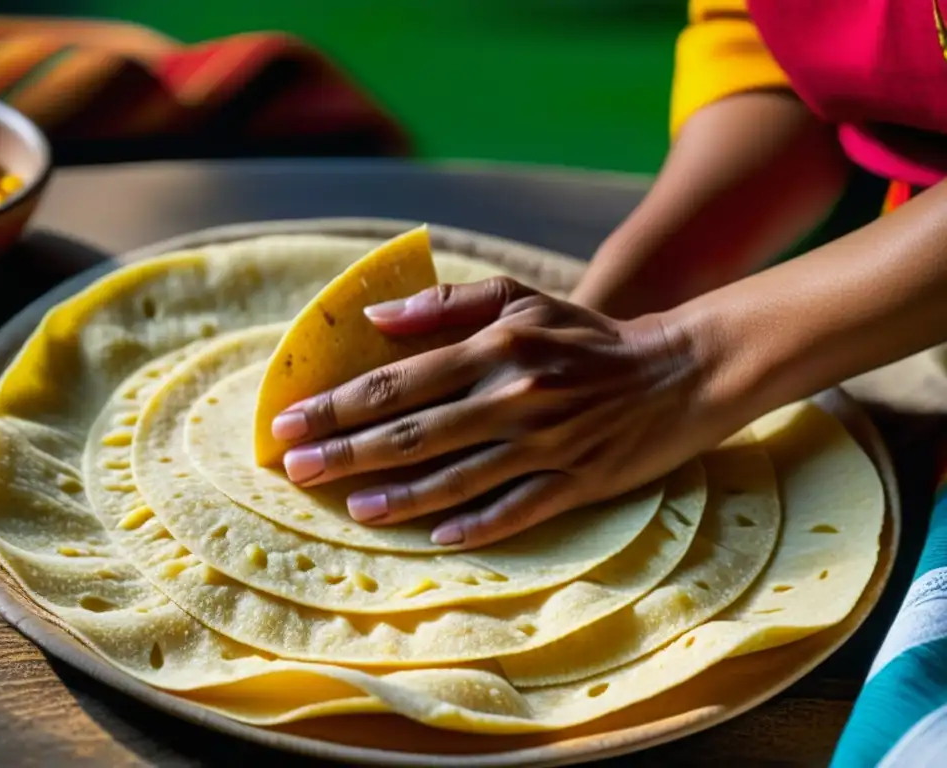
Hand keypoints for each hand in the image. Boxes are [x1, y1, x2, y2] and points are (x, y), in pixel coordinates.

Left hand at [272, 277, 718, 548]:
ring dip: (398, 499)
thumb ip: (446, 304)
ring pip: (456, 480)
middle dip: (346, 453)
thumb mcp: (523, 298)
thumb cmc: (587, 336)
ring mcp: (546, 446)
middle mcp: (515, 397)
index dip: (337, 404)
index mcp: (496, 347)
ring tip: (350, 509)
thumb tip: (374, 320)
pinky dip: (475, 527)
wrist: (677, 373)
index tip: (289, 422)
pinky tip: (435, 540)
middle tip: (296, 471)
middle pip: (413, 434)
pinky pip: (516, 512)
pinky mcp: (576, 484)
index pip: (397, 381)